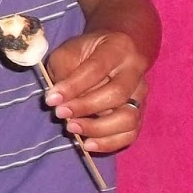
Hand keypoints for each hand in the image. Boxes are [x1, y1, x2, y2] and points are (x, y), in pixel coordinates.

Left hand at [45, 30, 148, 153]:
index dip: (73, 86)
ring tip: (73, 128)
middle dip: (85, 107)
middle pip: (117, 94)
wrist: (116, 51)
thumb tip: (59, 101)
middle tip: (61, 113)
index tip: (51, 99)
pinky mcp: (140, 113)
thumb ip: (63, 71)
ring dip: (98, 129)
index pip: (96, 69)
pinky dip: (109, 143)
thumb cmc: (87, 52)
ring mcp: (141, 94)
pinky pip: (130, 134)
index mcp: (117, 48)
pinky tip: (88, 144)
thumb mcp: (69, 51)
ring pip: (129, 118)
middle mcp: (135, 71)